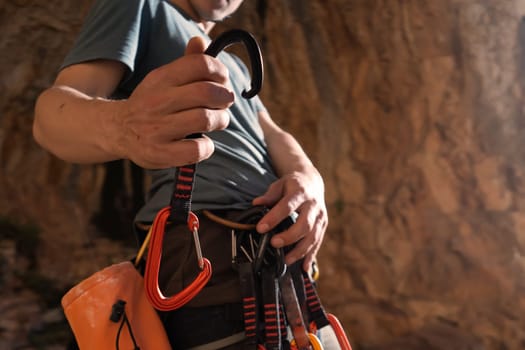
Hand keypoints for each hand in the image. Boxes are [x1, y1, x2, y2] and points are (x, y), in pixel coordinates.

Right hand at [110, 36, 233, 168]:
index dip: (220, 71)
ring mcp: (157, 129)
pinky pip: (196, 149)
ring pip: (204, 119)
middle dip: (225, 98)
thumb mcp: (163, 79)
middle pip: (207, 92)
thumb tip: (200, 41)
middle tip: (225, 103)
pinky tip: (203, 143)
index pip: (199, 64)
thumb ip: (186, 62)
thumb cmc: (151, 104)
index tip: (223, 80)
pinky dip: (208, 147)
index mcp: (161, 79)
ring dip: (221, 120)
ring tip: (218, 121)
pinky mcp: (159, 153)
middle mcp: (157, 101)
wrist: (117, 130)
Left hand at [252, 170, 327, 271]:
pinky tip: (305, 268)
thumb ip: (269, 195)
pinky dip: (311, 256)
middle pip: (304, 225)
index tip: (261, 228)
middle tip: (274, 244)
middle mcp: (314, 206)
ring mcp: (321, 217)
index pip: (287, 206)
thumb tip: (256, 203)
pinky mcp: (323, 226)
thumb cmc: (292, 185)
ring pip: (313, 237)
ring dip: (300, 251)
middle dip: (289, 237)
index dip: (274, 217)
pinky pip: (318, 243)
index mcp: (301, 193)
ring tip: (286, 260)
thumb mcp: (280, 184)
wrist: (312, 182)